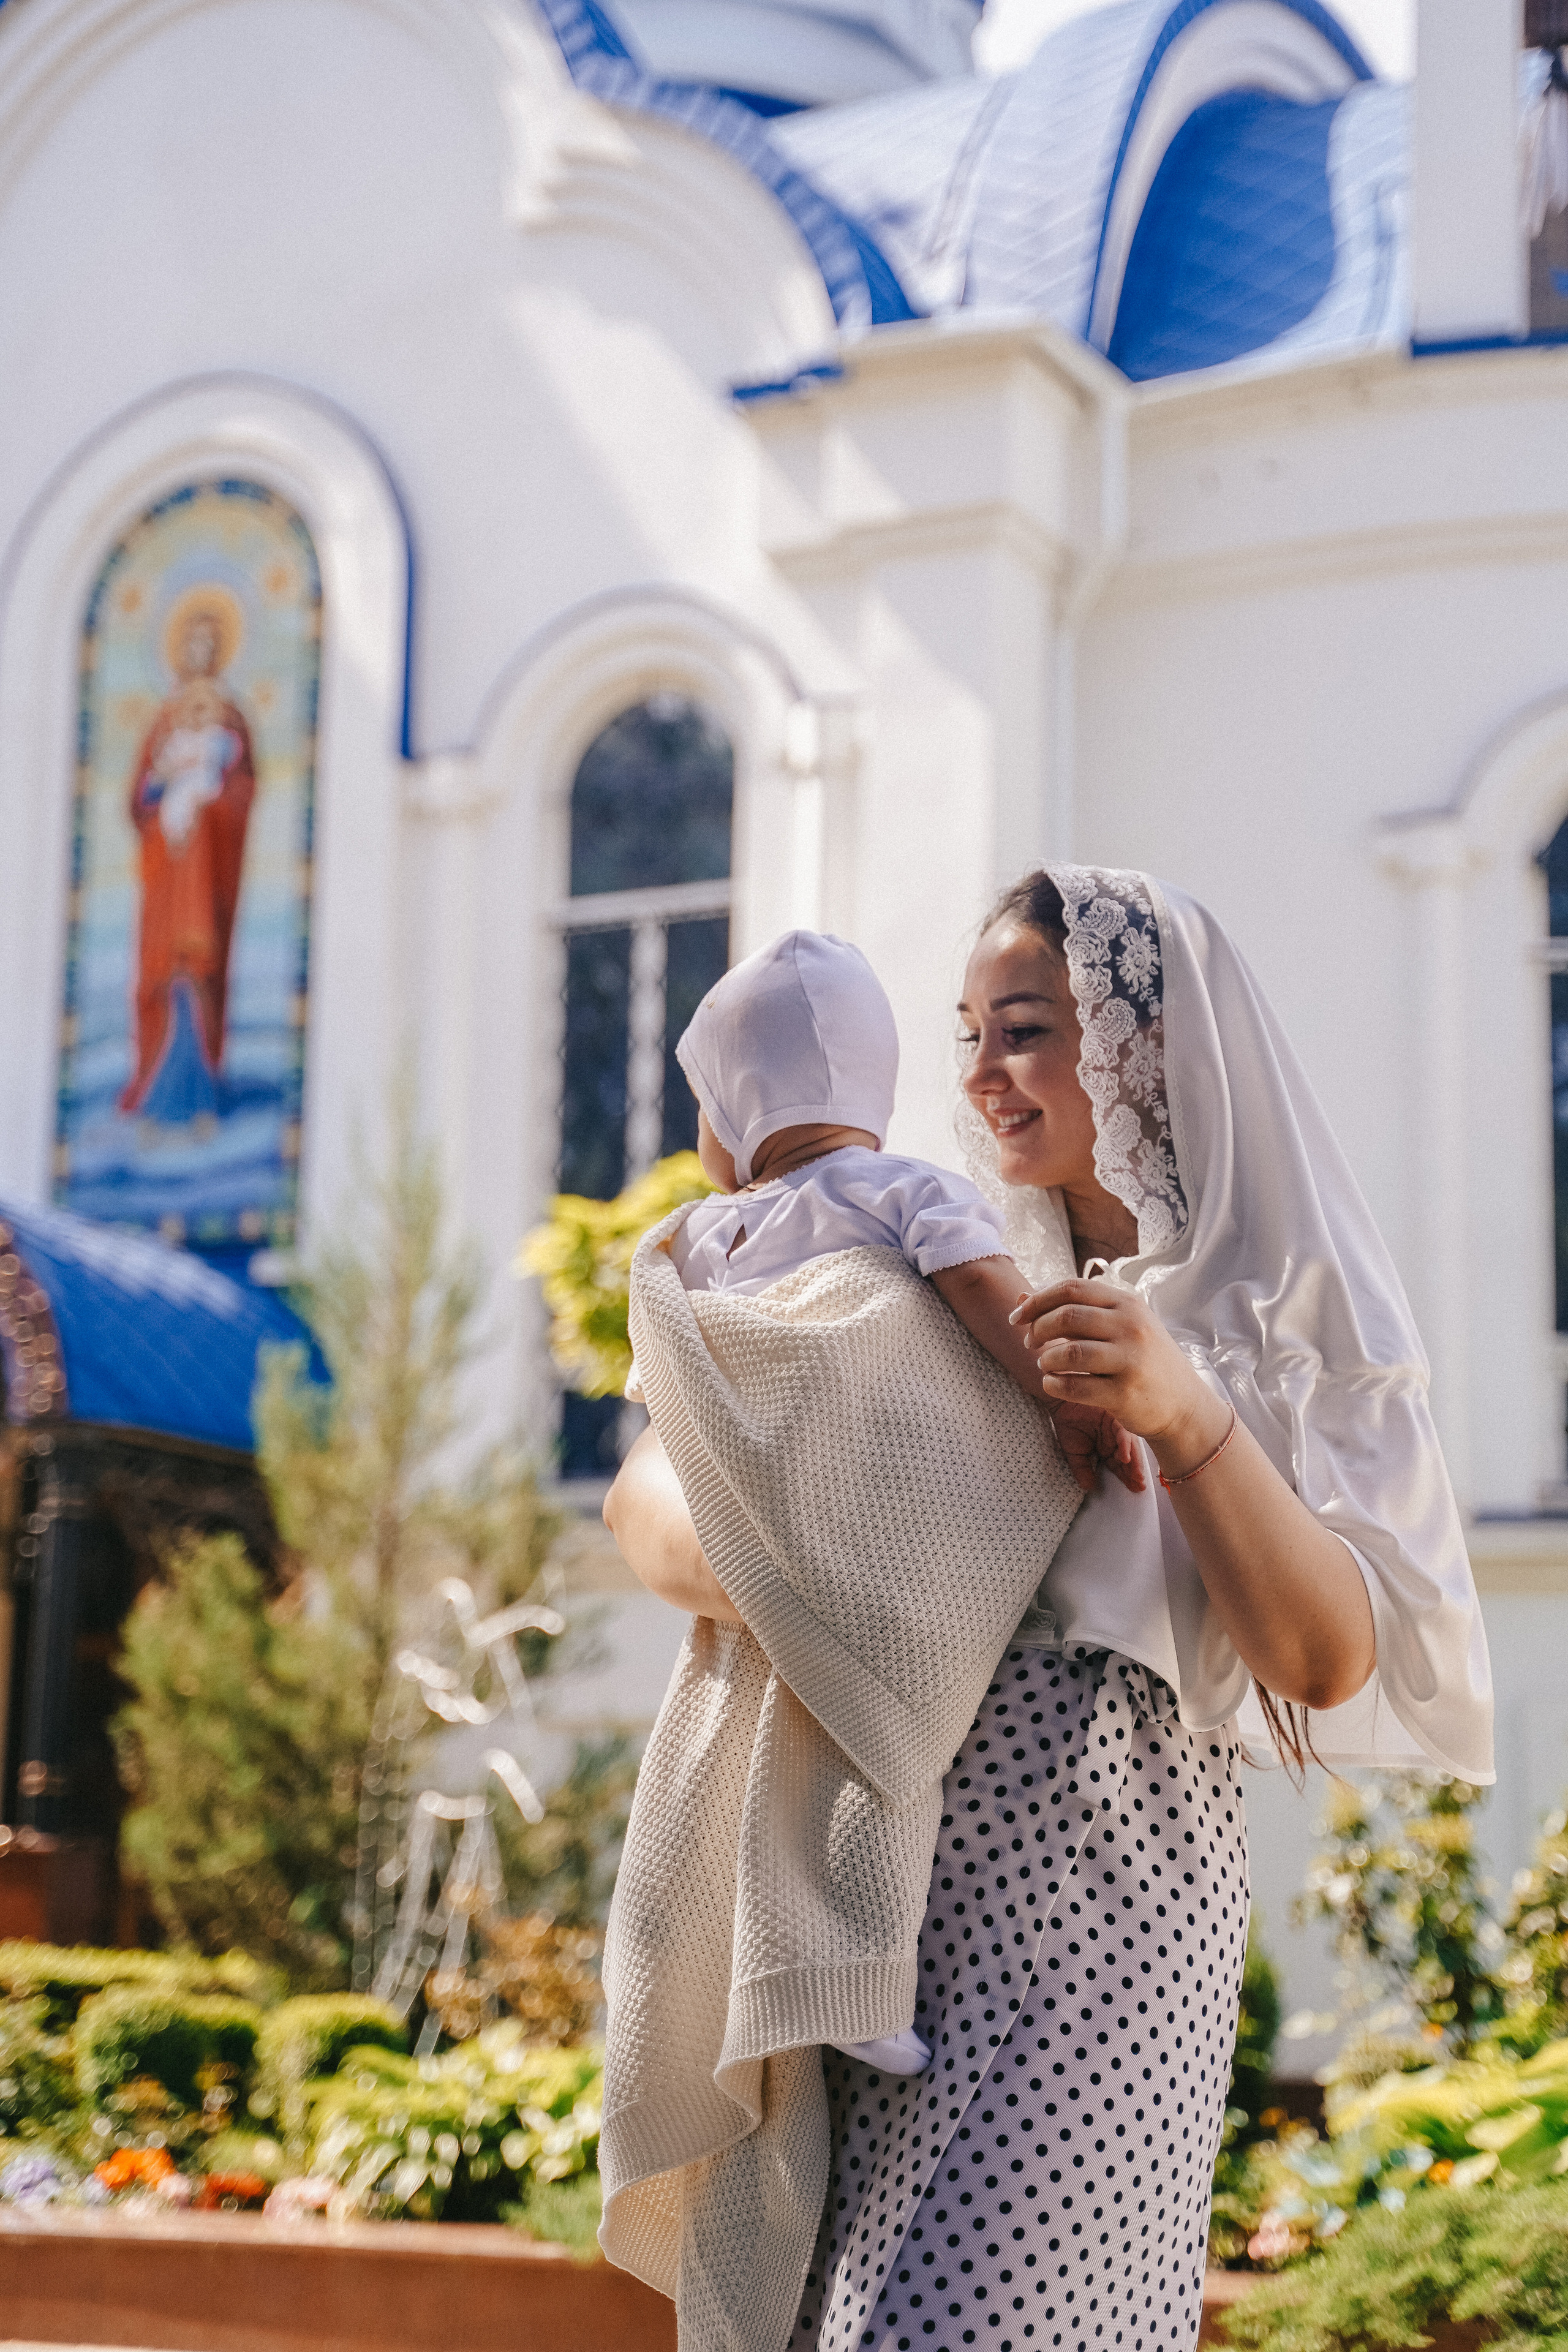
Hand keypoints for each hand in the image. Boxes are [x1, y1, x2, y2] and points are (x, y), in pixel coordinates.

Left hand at [1010, 1277, 1230, 1481]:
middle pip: (1067, 1316)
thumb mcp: (1118, 1326)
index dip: (1037, 1301)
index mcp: (1128, 1303)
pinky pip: (1075, 1386)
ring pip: (1069, 1352)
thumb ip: (1073, 1310)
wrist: (1184, 1405)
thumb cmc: (1143, 1360)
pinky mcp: (1125, 1393)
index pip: (1072, 1288)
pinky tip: (1053, 1384)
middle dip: (1038, 1329)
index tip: (1017, 1317)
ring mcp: (1130, 1360)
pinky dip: (1054, 1384)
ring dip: (1046, 1359)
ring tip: (1045, 1365)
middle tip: (1030, 1343)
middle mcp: (1132, 1327)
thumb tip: (1022, 1298)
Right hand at [1047, 1399, 1145, 1495]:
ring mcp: (1116, 1425)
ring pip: (1129, 1445)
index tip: (1134, 1488)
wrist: (1059, 1401)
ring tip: (1136, 1475)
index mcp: (1107, 1445)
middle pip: (1128, 1456)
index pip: (1119, 1464)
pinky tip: (1125, 1457)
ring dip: (1133, 1461)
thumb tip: (1089, 1487)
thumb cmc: (1066, 1422)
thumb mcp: (1073, 1453)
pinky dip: (1124, 1444)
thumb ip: (1082, 1469)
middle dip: (1134, 1472)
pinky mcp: (1114, 1414)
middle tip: (1139, 1485)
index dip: (1126, 1477)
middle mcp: (1114, 1436)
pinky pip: (1122, 1430)